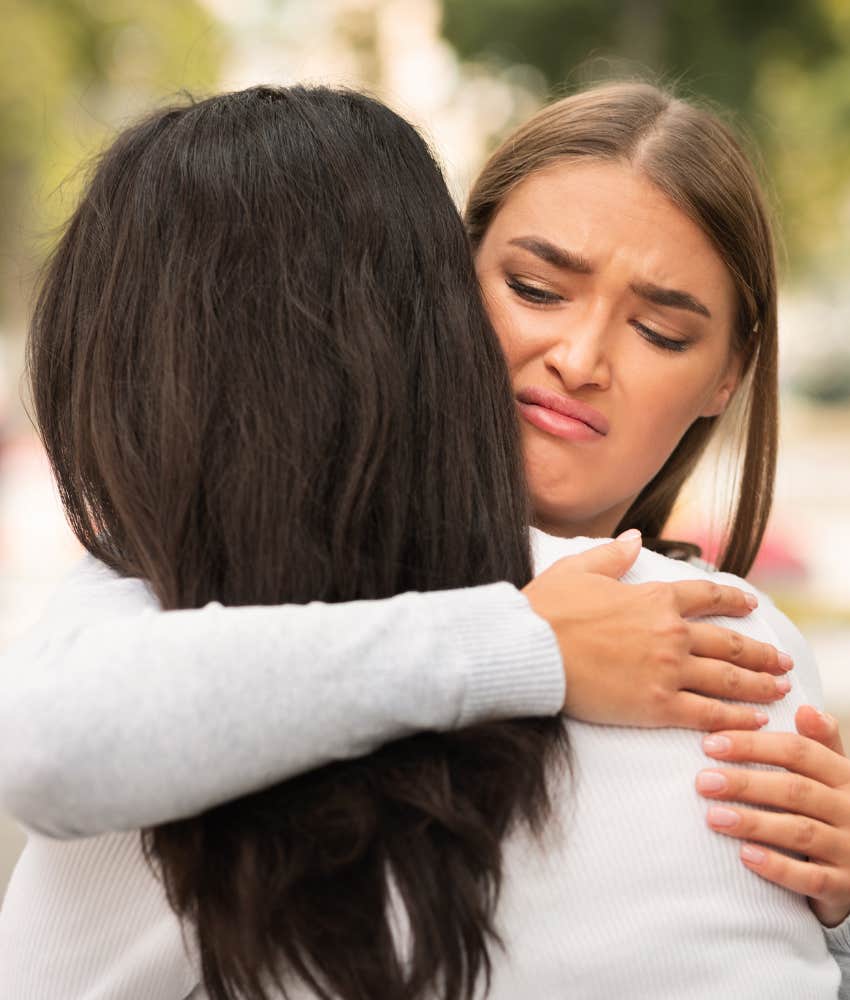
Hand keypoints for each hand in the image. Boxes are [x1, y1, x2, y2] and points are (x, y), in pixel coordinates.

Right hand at [521, 530, 790, 730]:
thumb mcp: (579, 569)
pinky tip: (755, 719)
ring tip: (780, 689)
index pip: (707, 596)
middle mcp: (670, 632)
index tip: (750, 604)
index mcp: (655, 598)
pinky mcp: (657, 705)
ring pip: (728, 678)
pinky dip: (736, 717)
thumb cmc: (547, 609)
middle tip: (781, 660)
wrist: (529, 650)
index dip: (734, 599)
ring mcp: (667, 670)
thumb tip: (636, 538)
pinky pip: (708, 713)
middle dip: (761, 652)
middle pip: (730, 642)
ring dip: (760, 684)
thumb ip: (613, 555)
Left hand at [698, 706, 849, 926]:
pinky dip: (777, 866)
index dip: (754, 745)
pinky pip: (810, 878)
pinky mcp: (842, 886)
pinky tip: (745, 856)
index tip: (710, 744)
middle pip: (795, 790)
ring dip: (754, 822)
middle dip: (746, 783)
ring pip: (800, 831)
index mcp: (844, 776)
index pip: (799, 752)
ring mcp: (848, 849)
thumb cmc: (837, 811)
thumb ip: (819, 743)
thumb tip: (804, 708)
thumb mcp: (835, 774)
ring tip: (713, 816)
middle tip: (703, 781)